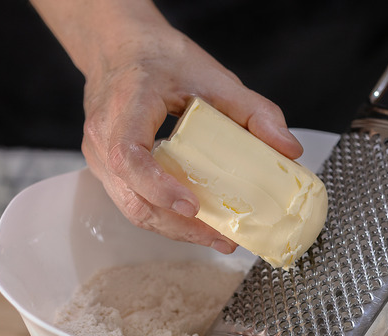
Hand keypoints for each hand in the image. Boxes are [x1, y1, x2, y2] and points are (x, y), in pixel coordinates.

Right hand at [31, 0, 301, 252]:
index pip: (130, 157)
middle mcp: (103, 136)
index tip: (192, 205)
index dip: (158, 187)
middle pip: (133, 197)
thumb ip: (254, 111)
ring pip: (132, 207)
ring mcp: (98, 155)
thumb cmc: (161, 57)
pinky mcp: (105, 168)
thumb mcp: (213, 76)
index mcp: (126, 105)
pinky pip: (132, 201)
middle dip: (179, 226)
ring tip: (216, 236)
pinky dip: (164, 216)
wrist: (119, 45)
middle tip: (222, 237)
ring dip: (174, 229)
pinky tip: (195, 221)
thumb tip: (289, 150)